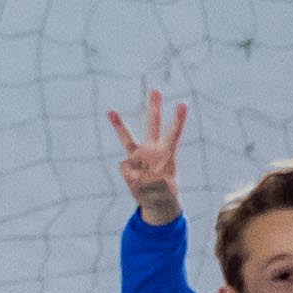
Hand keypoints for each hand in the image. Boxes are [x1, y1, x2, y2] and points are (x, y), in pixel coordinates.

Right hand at [107, 89, 187, 225]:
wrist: (155, 203)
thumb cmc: (164, 195)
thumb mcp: (163, 191)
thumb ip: (148, 180)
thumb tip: (128, 168)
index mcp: (167, 155)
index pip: (173, 135)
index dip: (178, 121)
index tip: (182, 104)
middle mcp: (152, 151)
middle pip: (153, 125)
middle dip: (154, 107)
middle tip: (156, 89)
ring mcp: (138, 157)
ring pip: (128, 139)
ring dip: (118, 124)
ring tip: (110, 111)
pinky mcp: (127, 165)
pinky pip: (125, 169)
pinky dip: (131, 179)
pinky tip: (138, 185)